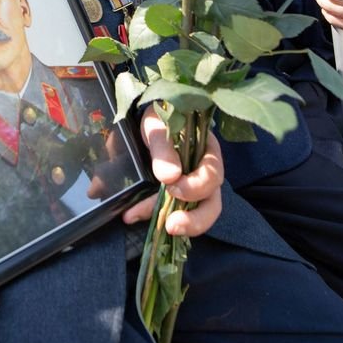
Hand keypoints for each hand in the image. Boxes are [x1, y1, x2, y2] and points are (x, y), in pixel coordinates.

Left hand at [122, 108, 222, 236]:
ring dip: (177, 225)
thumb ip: (163, 148)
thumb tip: (168, 177)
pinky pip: (171, 213)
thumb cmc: (159, 117)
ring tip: (148, 225)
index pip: (212, 174)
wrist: (146, 119)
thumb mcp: (159, 125)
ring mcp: (191, 188)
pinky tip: (129, 215)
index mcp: (207, 151)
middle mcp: (204, 174)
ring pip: (196, 215)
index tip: (172, 188)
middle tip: (172, 225)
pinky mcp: (174, 198)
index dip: (196, 186)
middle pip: (211, 204)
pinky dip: (151, 216)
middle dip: (195, 220)